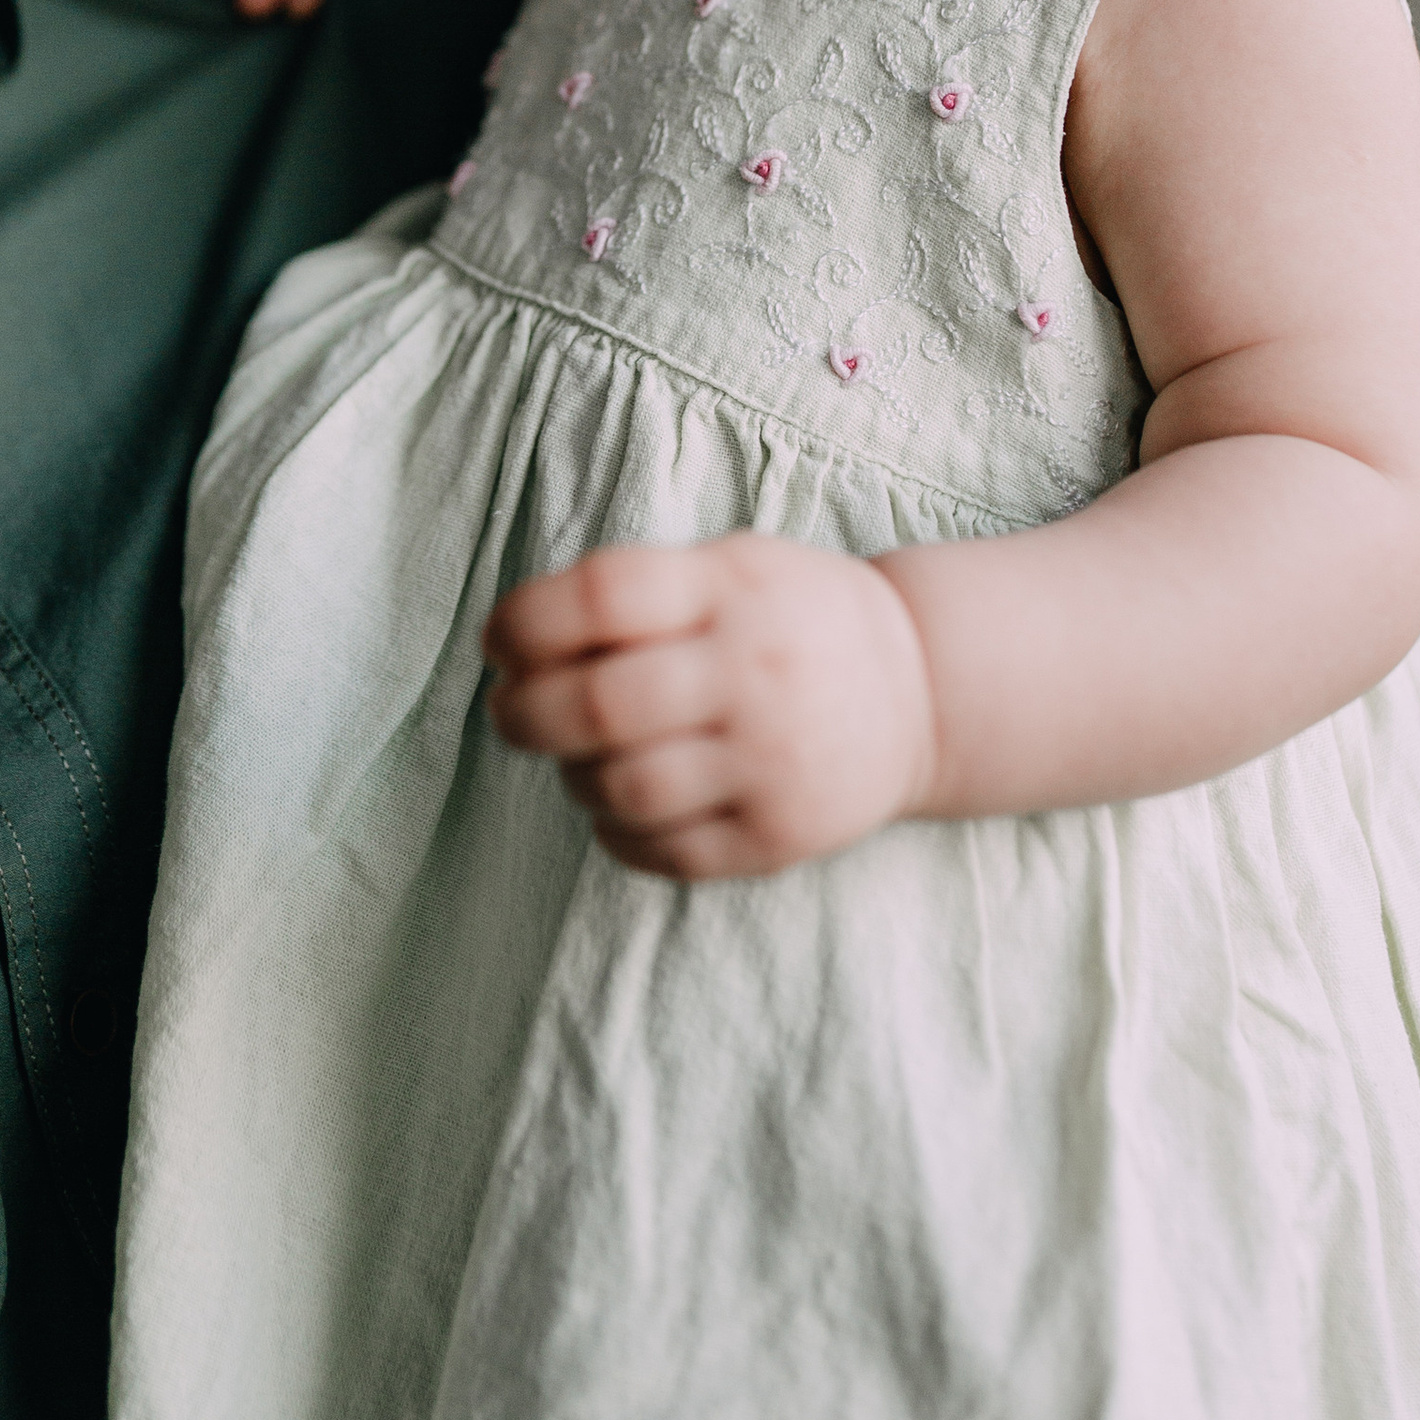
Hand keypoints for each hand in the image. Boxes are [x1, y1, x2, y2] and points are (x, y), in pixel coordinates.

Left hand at [483, 533, 939, 877]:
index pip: (603, 597)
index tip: (497, 643)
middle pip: (600, 704)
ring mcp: (772, 761)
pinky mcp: (780, 837)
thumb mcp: (731, 566)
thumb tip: (512, 639)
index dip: (524, 621)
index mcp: (732, 589)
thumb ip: (634, 590)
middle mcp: (753, 672)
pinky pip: (662, 853)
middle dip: (523, 714)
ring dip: (572, 776)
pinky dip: (616, 832)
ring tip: (579, 758)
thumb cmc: (790, 618)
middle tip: (509, 714)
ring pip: (624, 787)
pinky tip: (621, 804)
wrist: (921, 690)